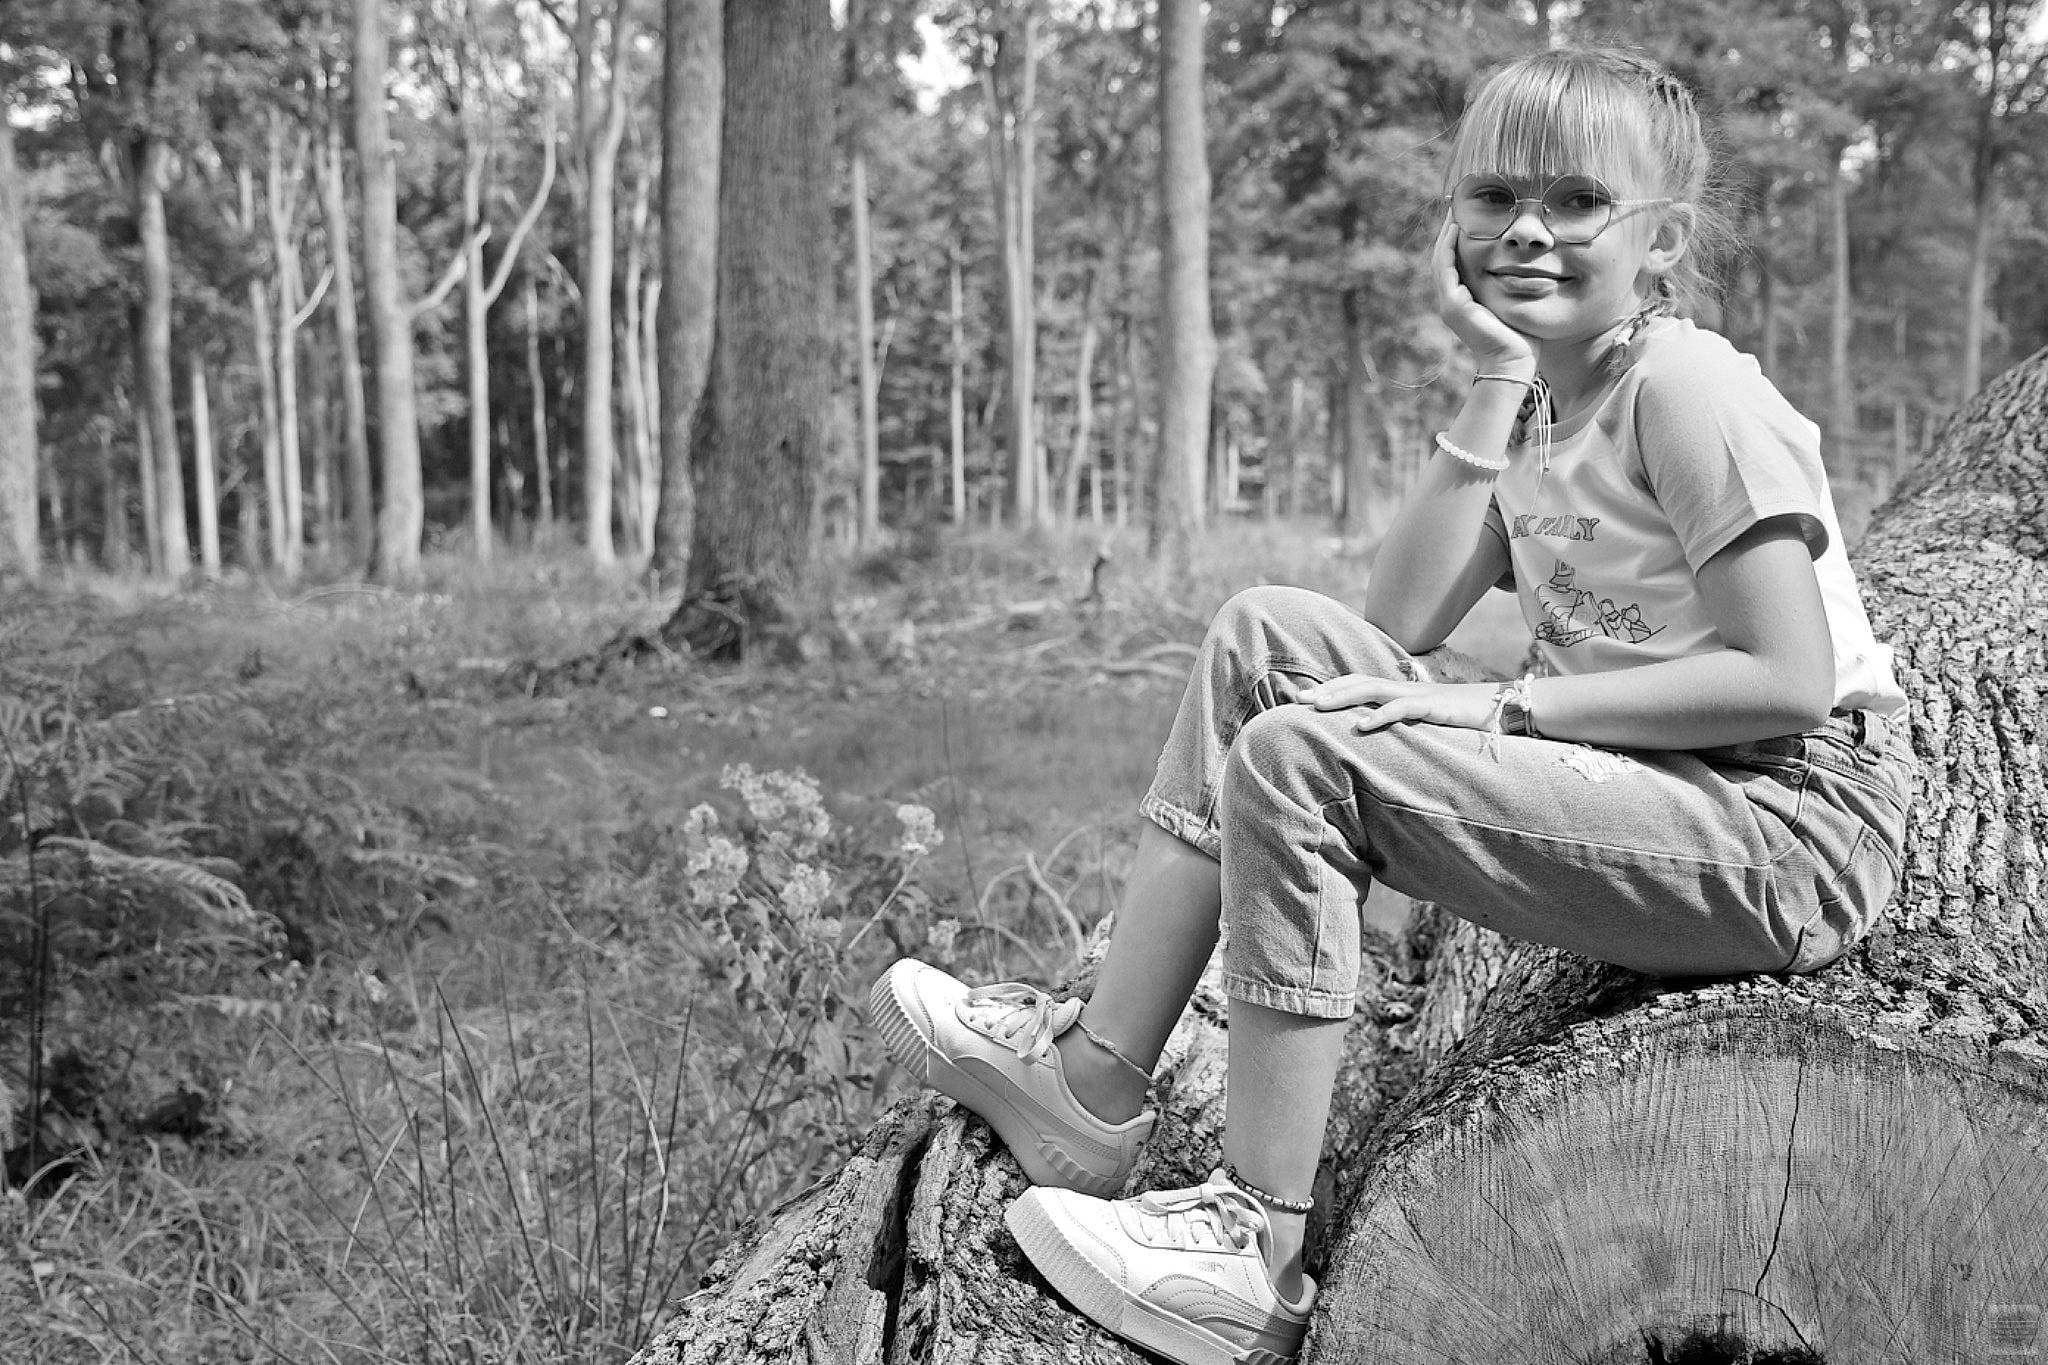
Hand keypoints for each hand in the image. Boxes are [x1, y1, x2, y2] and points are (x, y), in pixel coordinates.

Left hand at [1294, 673, 1499, 734]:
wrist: (1500, 709)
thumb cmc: (1460, 720)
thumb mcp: (1423, 723)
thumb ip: (1400, 725)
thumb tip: (1373, 736)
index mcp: (1398, 692)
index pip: (1357, 684)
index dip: (1330, 689)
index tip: (1300, 699)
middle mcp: (1403, 689)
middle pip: (1357, 683)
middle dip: (1326, 691)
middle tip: (1296, 700)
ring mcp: (1417, 695)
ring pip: (1372, 690)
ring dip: (1342, 697)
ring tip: (1317, 707)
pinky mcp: (1433, 707)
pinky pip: (1402, 709)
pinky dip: (1379, 715)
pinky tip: (1360, 726)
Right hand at [1435, 217, 1534, 373]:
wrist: (1514, 363)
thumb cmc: (1522, 337)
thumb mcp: (1515, 302)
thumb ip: (1514, 284)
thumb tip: (1530, 262)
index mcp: (1463, 300)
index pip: (1456, 261)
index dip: (1460, 236)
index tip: (1471, 213)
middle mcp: (1451, 301)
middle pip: (1444, 256)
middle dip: (1450, 229)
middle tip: (1459, 203)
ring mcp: (1449, 303)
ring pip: (1441, 258)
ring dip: (1447, 232)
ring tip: (1456, 208)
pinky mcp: (1453, 305)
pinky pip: (1446, 267)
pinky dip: (1449, 246)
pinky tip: (1458, 228)